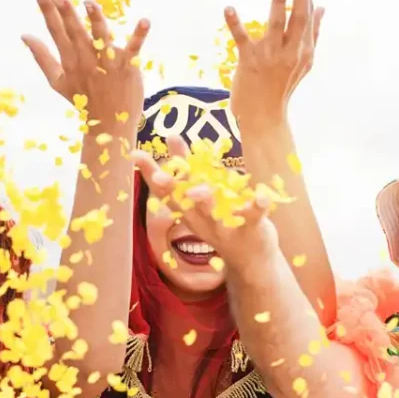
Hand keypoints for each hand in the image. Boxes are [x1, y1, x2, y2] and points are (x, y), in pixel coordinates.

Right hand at [23, 0, 149, 121]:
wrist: (109, 124)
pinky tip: (145, 21)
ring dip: (96, 20)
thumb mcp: (57, 81)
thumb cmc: (83, 99)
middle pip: (75, 33)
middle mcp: (87, 61)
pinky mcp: (128, 66)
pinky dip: (139, 36)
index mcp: (70, 61)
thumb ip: (41, 57)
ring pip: (101, 38)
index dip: (48, 12)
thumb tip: (25, 35)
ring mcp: (108, 64)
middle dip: (66, 14)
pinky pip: (134, 49)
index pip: (56, 32)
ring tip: (89, 3)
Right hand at [134, 137, 279, 268]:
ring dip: (206, 200)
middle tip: (162, 176)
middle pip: (184, 200)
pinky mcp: (250, 228)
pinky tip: (262, 194)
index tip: (136, 154)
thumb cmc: (222, 222)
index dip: (150, 173)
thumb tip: (171, 135)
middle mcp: (202, 219)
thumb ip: (189, 169)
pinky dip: (258, 205)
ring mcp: (225, 225)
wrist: (250, 262)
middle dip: (172, 188)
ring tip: (200, 190)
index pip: (164, 190)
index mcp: (188, 210)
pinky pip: (253, 215)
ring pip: (213, 212)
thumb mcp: (201, 198)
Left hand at [226, 0, 323, 124]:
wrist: (264, 117)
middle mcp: (289, 52)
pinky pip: (242, 39)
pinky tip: (229, 8)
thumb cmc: (281, 86)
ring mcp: (269, 56)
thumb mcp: (303, 62)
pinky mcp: (249, 61)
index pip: (307, 17)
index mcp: (303, 50)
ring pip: (276, 25)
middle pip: (298, 18)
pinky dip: (235, 23)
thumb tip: (322, 8)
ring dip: (278, 1)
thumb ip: (313, 34)